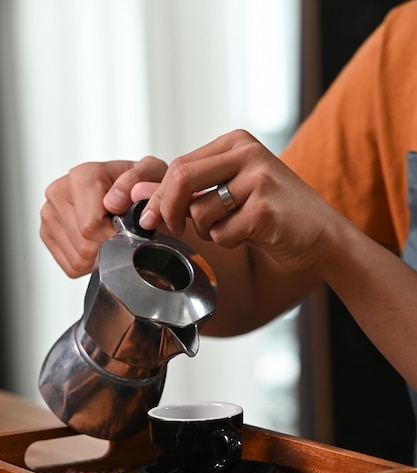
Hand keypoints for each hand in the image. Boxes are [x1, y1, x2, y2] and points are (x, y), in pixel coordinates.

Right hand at [40, 157, 166, 276]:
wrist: (131, 192)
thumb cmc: (140, 186)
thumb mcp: (152, 175)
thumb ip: (139, 181)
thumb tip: (114, 201)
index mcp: (82, 176)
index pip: (91, 226)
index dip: (115, 236)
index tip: (129, 230)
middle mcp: (59, 192)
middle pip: (84, 245)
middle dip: (109, 247)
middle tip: (122, 234)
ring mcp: (50, 214)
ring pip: (78, 258)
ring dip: (100, 256)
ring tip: (111, 236)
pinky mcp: (48, 233)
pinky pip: (71, 265)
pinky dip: (90, 263)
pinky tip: (99, 244)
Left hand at [137, 129, 337, 273]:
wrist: (322, 234)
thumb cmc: (273, 213)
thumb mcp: (230, 192)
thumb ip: (188, 189)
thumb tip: (136, 190)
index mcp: (236, 143)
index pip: (179, 165)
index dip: (155, 194)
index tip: (145, 217)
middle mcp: (247, 153)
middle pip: (181, 177)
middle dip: (164, 209)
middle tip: (163, 228)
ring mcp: (258, 179)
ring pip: (199, 211)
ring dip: (208, 231)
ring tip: (236, 227)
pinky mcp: (265, 208)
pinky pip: (222, 233)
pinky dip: (230, 241)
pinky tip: (253, 234)